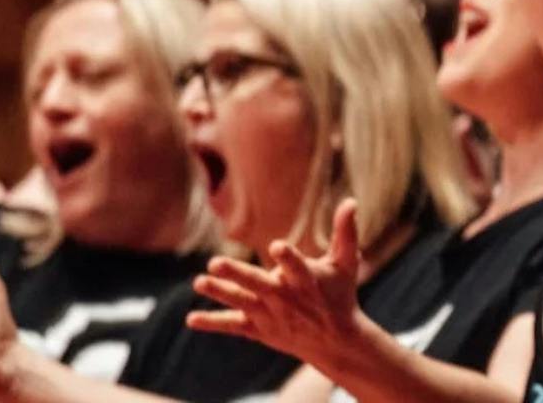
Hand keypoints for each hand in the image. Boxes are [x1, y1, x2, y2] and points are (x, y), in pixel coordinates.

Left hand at [189, 200, 372, 370]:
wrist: (335, 342)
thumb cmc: (340, 295)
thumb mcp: (346, 264)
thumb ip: (345, 232)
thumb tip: (350, 201)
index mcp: (307, 280)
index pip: (296, 267)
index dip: (288, 258)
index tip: (277, 246)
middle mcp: (286, 298)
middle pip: (258, 285)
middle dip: (237, 275)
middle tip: (214, 263)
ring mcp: (270, 315)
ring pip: (242, 302)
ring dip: (220, 293)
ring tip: (199, 281)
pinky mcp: (259, 328)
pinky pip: (233, 325)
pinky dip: (213, 322)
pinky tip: (191, 319)